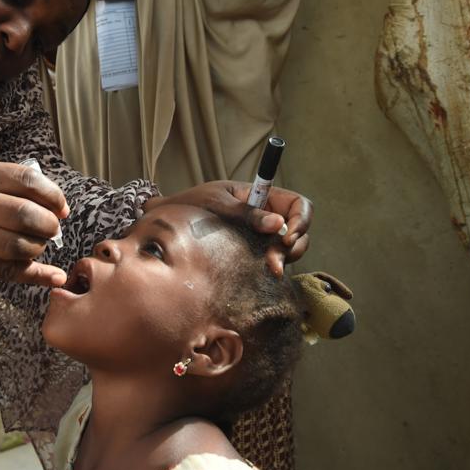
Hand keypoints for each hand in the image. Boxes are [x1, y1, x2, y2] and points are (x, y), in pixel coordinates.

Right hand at [0, 162, 69, 286]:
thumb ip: (8, 187)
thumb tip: (58, 207)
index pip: (27, 180)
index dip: (53, 196)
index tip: (62, 209)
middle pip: (24, 214)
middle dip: (48, 226)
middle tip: (51, 231)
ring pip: (17, 245)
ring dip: (38, 249)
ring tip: (36, 247)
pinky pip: (6, 271)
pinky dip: (36, 275)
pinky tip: (52, 276)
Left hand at [145, 180, 312, 276]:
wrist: (168, 219)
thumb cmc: (192, 204)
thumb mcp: (218, 204)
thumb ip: (247, 213)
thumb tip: (278, 224)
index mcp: (262, 195)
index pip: (298, 204)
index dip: (302, 219)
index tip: (288, 237)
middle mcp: (266, 215)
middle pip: (298, 230)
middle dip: (292, 247)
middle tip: (273, 263)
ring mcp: (260, 235)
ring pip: (288, 249)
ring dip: (283, 259)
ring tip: (267, 269)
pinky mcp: (251, 252)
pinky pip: (270, 260)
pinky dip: (270, 267)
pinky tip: (260, 274)